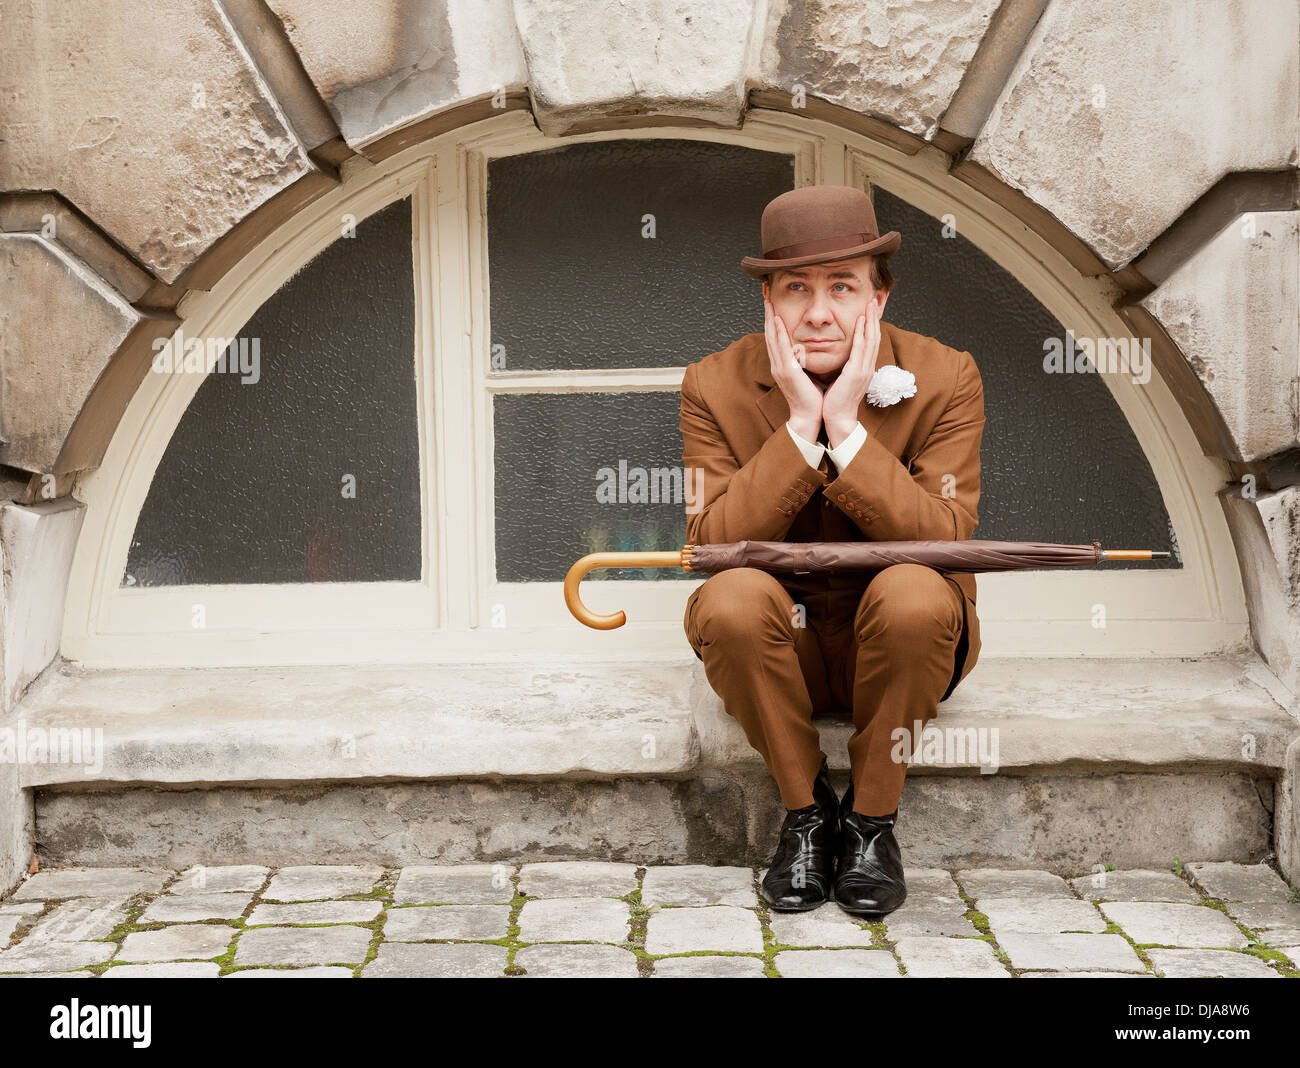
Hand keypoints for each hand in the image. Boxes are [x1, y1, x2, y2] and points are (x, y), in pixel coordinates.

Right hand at [763, 294, 824, 440]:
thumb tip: (809, 349)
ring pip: (772, 338)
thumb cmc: (812, 398)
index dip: (773, 320)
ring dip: (770, 318)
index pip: (776, 338)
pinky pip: (781, 348)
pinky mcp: (786, 372)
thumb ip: (805, 361)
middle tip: (766, 295)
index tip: (773, 304)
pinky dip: (779, 333)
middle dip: (767, 314)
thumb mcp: (807, 374)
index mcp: (783, 365)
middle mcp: (778, 364)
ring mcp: (780, 367)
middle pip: (770, 334)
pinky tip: (778, 320)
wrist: (809, 417)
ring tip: (768, 302)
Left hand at [821, 301, 880, 446]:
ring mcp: (863, 370)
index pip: (870, 342)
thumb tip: (843, 359)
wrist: (838, 420)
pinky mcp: (856, 374)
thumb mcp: (843, 381)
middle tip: (874, 300)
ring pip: (871, 340)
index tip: (870, 310)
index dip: (871, 325)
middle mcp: (867, 367)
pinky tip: (861, 321)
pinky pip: (860, 349)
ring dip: (871, 320)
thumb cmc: (837, 402)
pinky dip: (862, 334)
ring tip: (870, 304)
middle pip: (874, 337)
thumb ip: (846, 368)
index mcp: (863, 369)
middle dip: (874, 317)